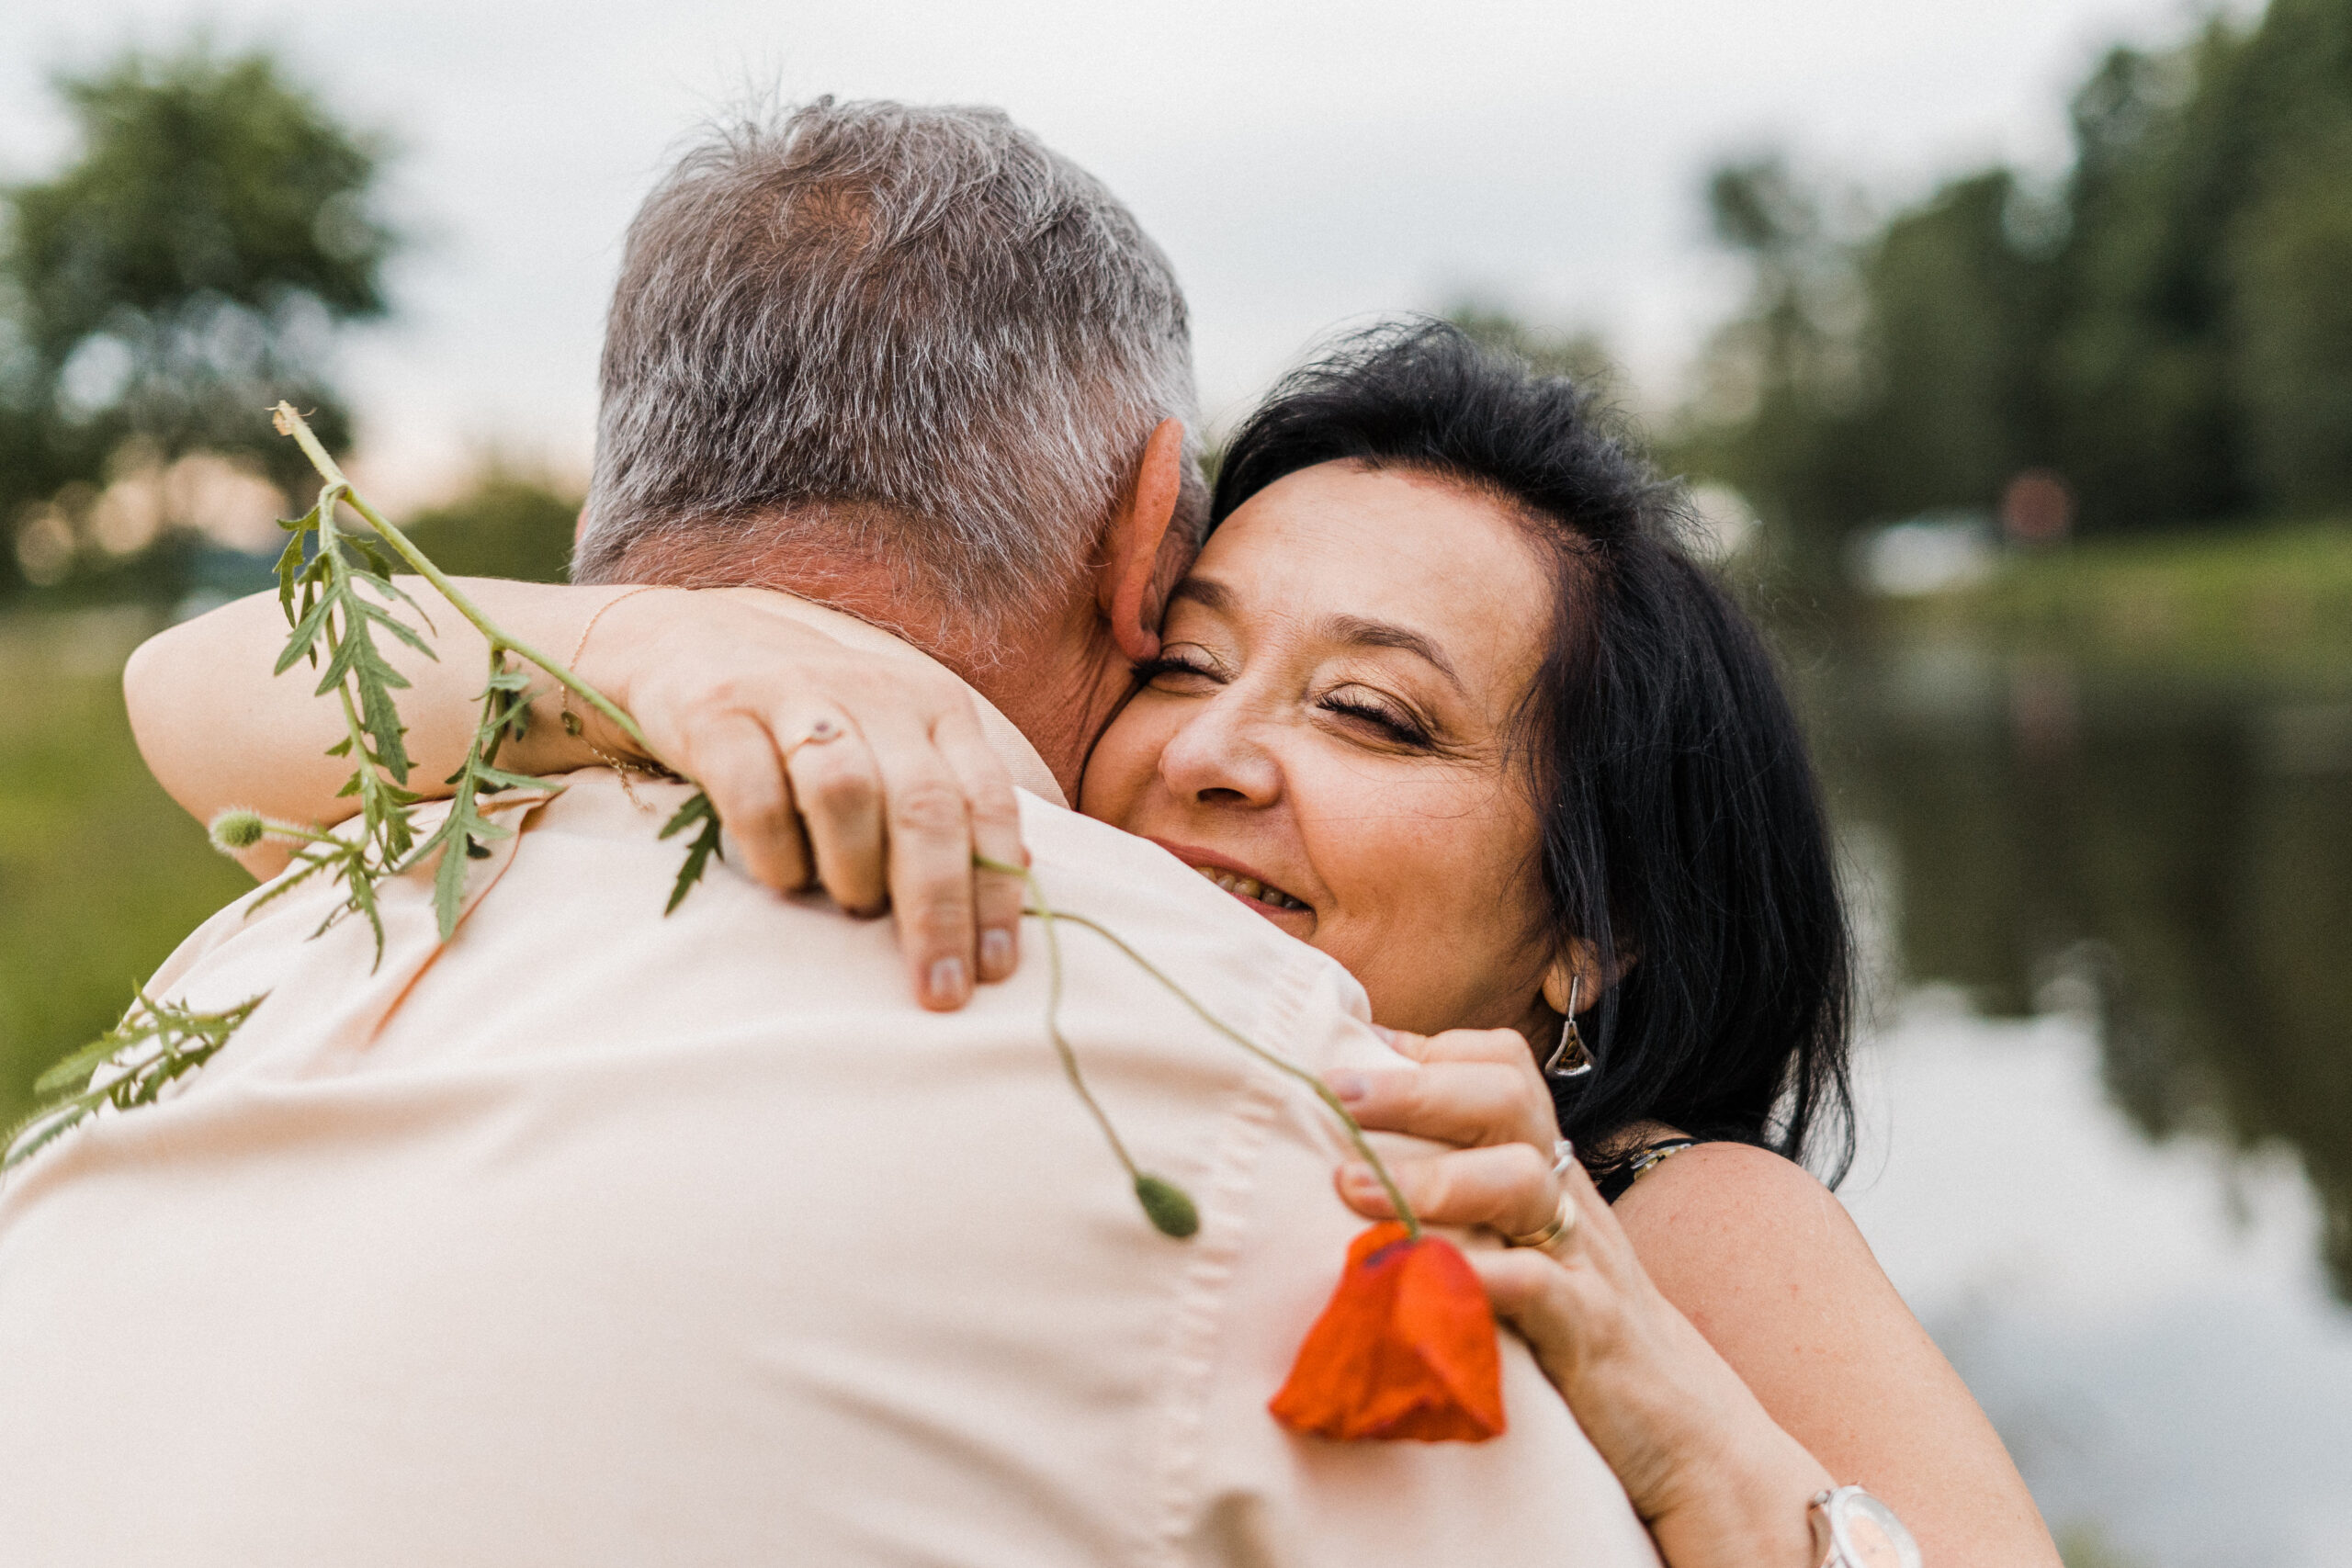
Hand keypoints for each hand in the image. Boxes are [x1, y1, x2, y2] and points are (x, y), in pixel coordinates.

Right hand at [574, 586, 1027, 1010]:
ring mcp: (794, 695)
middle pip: (925, 805)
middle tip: (936, 988)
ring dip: (856, 870)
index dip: (996, 889)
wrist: (689, 643)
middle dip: (937, 907)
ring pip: (846, 791)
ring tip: (852, 909)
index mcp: (935, 706)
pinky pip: (754, 792)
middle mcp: (876, 693)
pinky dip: (775, 851)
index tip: (997, 969)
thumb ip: (951, 800)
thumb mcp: (894, 744)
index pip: (988, 800)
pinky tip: (783, 880)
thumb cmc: (811, 722)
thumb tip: (1020, 875)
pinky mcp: (718, 711)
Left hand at [1331, 1027, 1832, 1567]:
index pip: (1506, 1071)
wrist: (1685, 1428)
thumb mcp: (1523, 1249)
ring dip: (1431, 1175)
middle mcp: (1568, 1199)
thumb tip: (1358, 1164)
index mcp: (1550, 1171)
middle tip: (1336, 1090)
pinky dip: (1476, 1273)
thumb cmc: (1574, 1330)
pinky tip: (1415, 1275)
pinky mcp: (1588, 1333)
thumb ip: (1465, 1202)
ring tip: (1348, 1188)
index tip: (1354, 1050)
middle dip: (1418, 1087)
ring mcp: (1583, 1261)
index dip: (1433, 1050)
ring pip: (1522, 1180)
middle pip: (1510, 1099)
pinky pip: (1537, 1286)